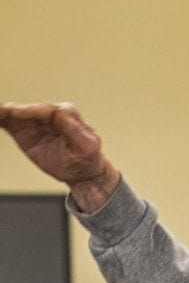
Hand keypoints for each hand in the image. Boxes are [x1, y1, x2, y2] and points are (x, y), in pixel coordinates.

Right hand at [0, 102, 120, 211]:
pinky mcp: (24, 130)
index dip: (31, 111)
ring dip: (3, 113)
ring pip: (16, 114)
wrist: (81, 173)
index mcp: (67, 114)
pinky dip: (0, 119)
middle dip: (12, 110)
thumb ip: (74, 130)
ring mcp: (35, 121)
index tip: (15, 113)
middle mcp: (49, 114)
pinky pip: (9, 123)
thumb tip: (60, 113)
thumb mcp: (86, 146)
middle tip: (0, 111)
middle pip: (28, 109)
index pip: (47, 110)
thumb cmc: (86, 159)